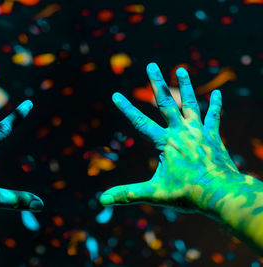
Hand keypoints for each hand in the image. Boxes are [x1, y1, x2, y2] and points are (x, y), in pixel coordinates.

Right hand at [100, 63, 239, 210]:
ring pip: (190, 104)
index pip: (140, 122)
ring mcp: (199, 132)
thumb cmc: (187, 194)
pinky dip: (215, 105)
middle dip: (157, 83)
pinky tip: (218, 93)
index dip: (126, 108)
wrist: (221, 194)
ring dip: (185, 86)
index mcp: (165, 142)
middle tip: (152, 65)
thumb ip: (127, 194)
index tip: (116, 94)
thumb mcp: (153, 193)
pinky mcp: (213, 137)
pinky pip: (213, 117)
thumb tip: (102, 200)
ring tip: (181, 69)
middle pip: (166, 103)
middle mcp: (181, 131)